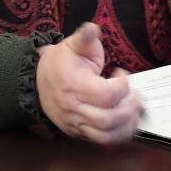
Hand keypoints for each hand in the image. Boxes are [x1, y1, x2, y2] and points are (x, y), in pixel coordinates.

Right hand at [36, 23, 141, 143]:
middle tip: (134, 95)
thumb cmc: (59, 63)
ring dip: (127, 124)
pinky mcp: (78, 133)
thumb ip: (84, 37)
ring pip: (106, 135)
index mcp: (74, 85)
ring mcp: (76, 124)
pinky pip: (102, 142)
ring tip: (133, 110)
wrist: (36, 82)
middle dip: (129, 108)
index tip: (120, 72)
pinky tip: (127, 122)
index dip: (123, 84)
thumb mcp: (71, 45)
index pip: (107, 95)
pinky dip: (119, 135)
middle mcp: (74, 108)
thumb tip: (93, 28)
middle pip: (108, 119)